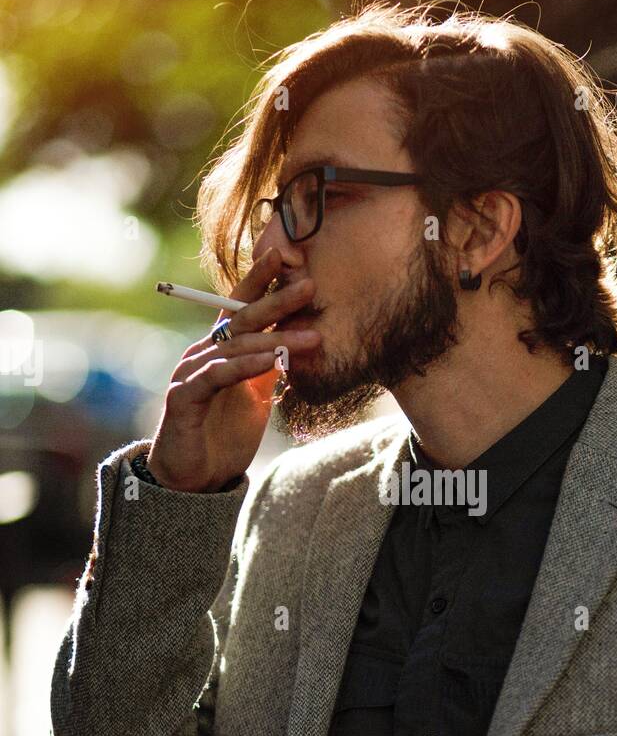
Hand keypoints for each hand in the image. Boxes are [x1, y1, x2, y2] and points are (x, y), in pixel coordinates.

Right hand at [147, 248, 320, 491]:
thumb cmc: (225, 434)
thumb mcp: (257, 395)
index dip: (260, 280)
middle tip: (311, 286)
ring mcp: (190, 373)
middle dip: (277, 301)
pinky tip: (271, 361)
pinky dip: (246, 366)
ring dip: (275, 339)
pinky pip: (218, 375)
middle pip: (241, 320)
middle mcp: (202, 353)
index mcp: (219, 349)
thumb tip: (300, 340)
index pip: (240, 307)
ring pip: (235, 347)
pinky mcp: (184, 398)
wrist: (194, 478)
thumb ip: (270, 366)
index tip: (287, 257)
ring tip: (313, 336)